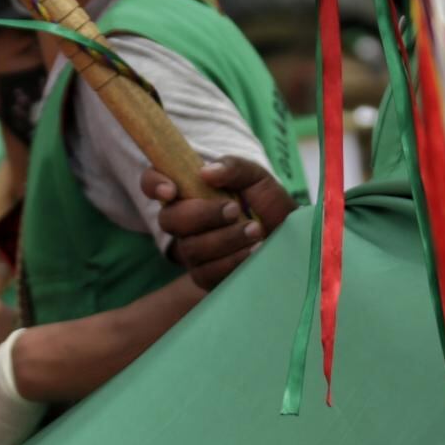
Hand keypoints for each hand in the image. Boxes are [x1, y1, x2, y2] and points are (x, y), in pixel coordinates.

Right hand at [143, 157, 294, 290]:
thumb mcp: (258, 178)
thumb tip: (205, 172)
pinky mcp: (205, 277)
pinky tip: (254, 252)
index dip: (154, 184)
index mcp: (189, 192)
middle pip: (169, 220)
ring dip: (226, 238)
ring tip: (256, 230)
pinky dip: (232, 261)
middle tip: (235, 209)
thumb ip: (234, 168)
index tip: (172, 190)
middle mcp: (184, 223)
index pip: (153, 184)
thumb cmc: (268, 203)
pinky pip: (206, 273)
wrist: (292, 237)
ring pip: (191, 248)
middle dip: (203, 214)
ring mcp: (192, 251)